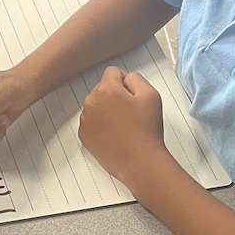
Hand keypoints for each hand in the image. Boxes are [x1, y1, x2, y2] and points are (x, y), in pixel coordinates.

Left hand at [78, 66, 166, 183]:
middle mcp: (91, 103)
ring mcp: (85, 120)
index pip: (112, 72)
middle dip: (115, 96)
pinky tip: (115, 134)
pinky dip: (101, 125)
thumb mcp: (150, 94)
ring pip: (96, 105)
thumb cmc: (146, 130)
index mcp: (106, 90)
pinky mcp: (84, 136)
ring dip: (107, 110)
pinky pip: (91, 121)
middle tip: (131, 113)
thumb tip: (124, 78)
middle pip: (102, 88)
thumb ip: (135, 78)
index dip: (126, 82)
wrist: (140, 162)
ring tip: (124, 125)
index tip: (133, 97)